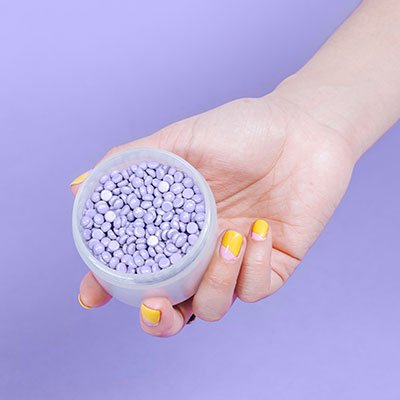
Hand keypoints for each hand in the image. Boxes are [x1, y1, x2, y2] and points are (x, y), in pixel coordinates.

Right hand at [72, 94, 354, 335]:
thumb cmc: (243, 130)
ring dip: (214, 283)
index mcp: (178, 225)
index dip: (111, 286)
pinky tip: (260, 230)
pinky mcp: (274, 265)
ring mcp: (238, 261)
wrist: (304, 129)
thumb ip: (134, 160)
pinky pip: (257, 289)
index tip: (92, 295)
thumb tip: (79, 186)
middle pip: (174, 305)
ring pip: (213, 305)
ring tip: (228, 238)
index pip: (138, 266)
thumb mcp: (183, 140)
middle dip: (159, 319)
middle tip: (156, 305)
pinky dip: (254, 266)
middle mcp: (204, 249)